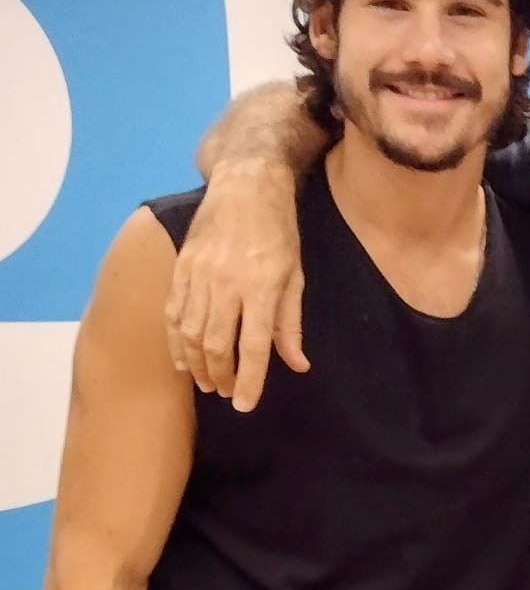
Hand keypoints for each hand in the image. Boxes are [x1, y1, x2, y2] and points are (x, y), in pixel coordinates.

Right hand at [163, 157, 307, 410]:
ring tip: (206, 382)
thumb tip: (296, 365)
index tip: (244, 405)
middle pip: (216, 344)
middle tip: (226, 393)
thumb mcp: (296, 275)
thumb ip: (291, 323)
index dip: (248, 380)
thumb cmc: (279, 231)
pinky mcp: (181, 267)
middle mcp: (227, 283)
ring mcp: (199, 274)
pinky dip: (175, 341)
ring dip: (196, 364)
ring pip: (189, 333)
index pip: (253, 345)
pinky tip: (182, 359)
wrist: (246, 184)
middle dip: (220, 376)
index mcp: (263, 286)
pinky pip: (173, 313)